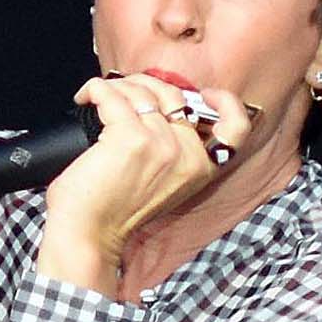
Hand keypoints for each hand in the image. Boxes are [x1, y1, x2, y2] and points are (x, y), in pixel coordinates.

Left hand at [31, 73, 251, 293]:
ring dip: (116, 87)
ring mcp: (161, 144)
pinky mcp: (130, 138)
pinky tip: (85, 98)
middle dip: (145, 85)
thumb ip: (173, 152)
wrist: (88, 237)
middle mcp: (187, 155)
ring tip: (98, 98)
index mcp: (200, 168)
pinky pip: (112, 95)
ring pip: (142, 90)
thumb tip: (158, 108)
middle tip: (122, 93)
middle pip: (175, 93)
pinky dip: (95, 90)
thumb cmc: (113, 212)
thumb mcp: (162, 184)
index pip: (235, 128)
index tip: (202, 93)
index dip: (224, 101)